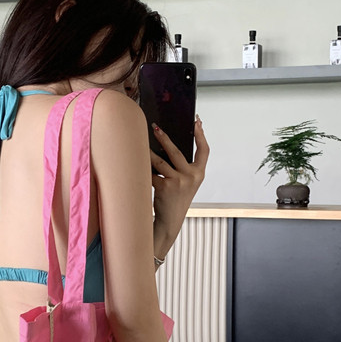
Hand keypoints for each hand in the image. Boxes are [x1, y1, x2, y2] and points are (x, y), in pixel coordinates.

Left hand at [151, 118, 208, 256]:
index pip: (204, 150)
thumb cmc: (176, 199)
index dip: (201, 135)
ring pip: (160, 161)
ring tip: (139, 143)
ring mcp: (179, 182)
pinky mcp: (165, 187)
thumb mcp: (186, 182)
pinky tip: (136, 163)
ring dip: (148, 152)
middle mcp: (192, 177)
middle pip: (176, 151)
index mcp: (199, 174)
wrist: (170, 220)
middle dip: (164, 137)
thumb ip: (183, 167)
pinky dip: (144, 168)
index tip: (196, 121)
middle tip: (155, 127)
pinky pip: (152, 172)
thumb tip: (167, 144)